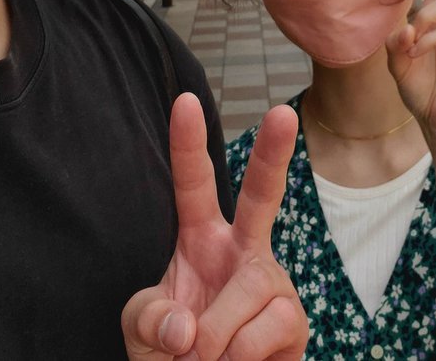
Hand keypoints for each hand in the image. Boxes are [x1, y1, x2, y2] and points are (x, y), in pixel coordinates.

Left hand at [121, 95, 307, 359]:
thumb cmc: (173, 353)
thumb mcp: (142, 328)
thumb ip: (151, 318)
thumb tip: (189, 327)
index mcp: (201, 239)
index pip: (193, 186)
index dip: (187, 145)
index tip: (185, 101)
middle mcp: (243, 251)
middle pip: (262, 195)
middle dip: (273, 153)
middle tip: (281, 112)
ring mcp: (272, 283)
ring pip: (247, 290)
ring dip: (214, 335)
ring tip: (204, 357)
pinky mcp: (294, 320)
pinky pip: (264, 328)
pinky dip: (236, 355)